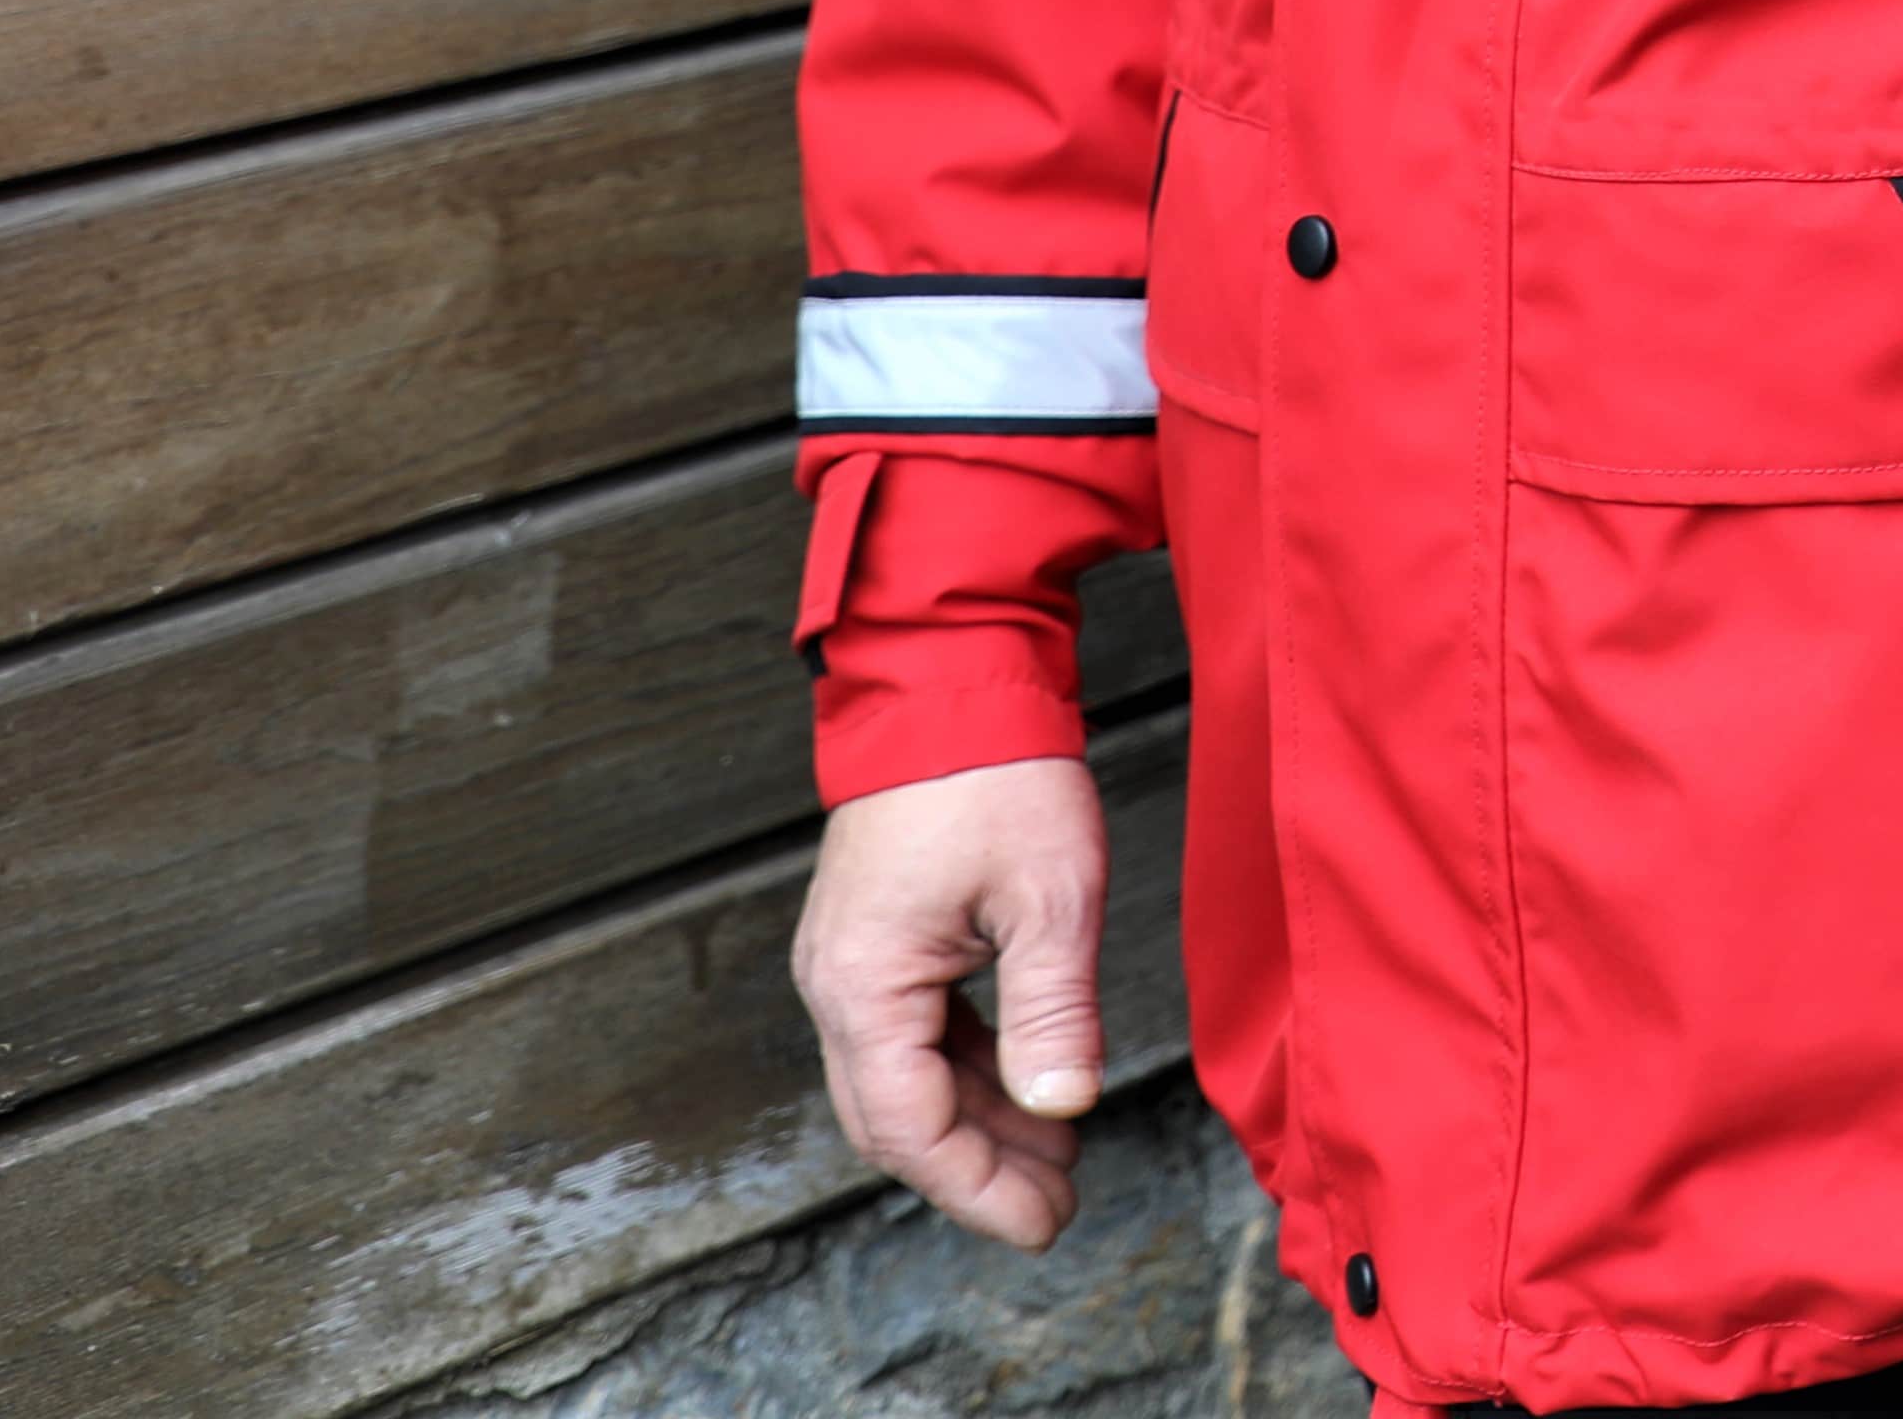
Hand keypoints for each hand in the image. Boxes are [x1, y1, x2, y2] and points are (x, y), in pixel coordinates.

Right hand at [792, 757, 1111, 1247]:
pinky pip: (915, 1033)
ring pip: (906, 1078)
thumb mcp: (1049, 898)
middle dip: (977, 1169)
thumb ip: (1052, 1012)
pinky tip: (1031, 1085)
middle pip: (896, 1116)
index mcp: (864, 982)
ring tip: (1061, 1152)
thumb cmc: (998, 777)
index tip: (1045, 1223)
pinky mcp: (877, 940)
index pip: (910, 1126)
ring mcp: (851, 961)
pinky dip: (971, 1068)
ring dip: (978, 1120)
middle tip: (1058, 1204)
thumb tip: (1065, 1107)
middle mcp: (837, 982)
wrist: (951, 679)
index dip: (978, 1186)